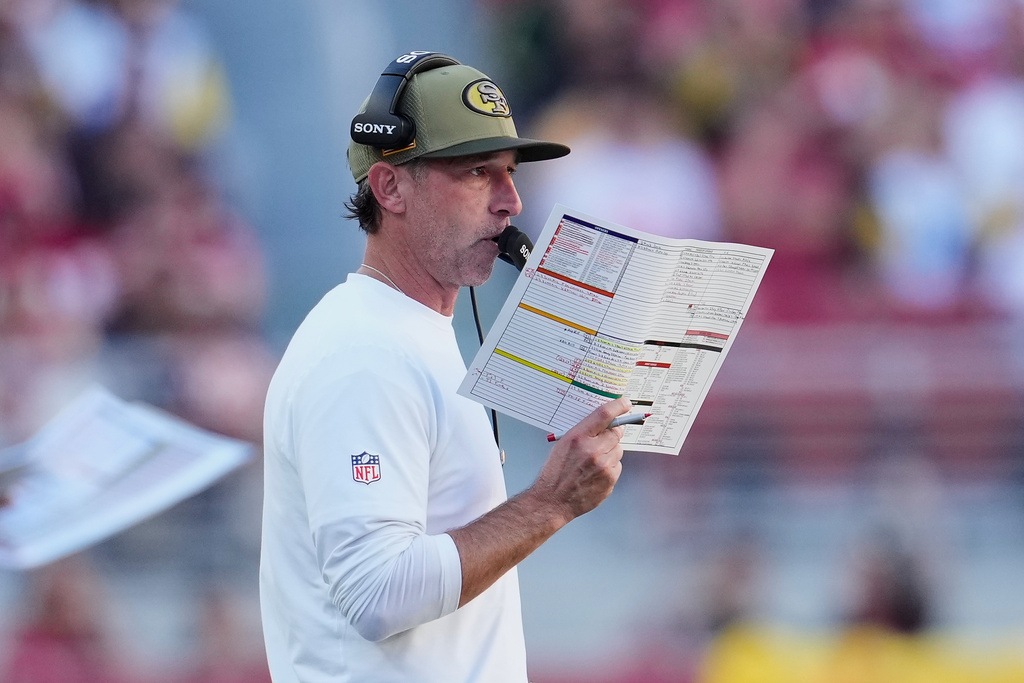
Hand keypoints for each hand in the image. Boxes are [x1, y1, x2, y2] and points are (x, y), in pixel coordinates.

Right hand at [530, 397, 631, 523]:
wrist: (553, 501)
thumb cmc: (555, 473)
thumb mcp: (563, 444)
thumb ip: (584, 432)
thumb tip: (604, 423)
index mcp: (578, 437)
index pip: (604, 415)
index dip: (618, 406)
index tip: (625, 403)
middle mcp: (593, 450)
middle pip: (616, 432)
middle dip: (612, 434)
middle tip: (602, 440)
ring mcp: (603, 466)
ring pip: (618, 450)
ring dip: (610, 452)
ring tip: (593, 462)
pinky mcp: (610, 480)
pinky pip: (617, 466)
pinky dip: (610, 467)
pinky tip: (595, 473)